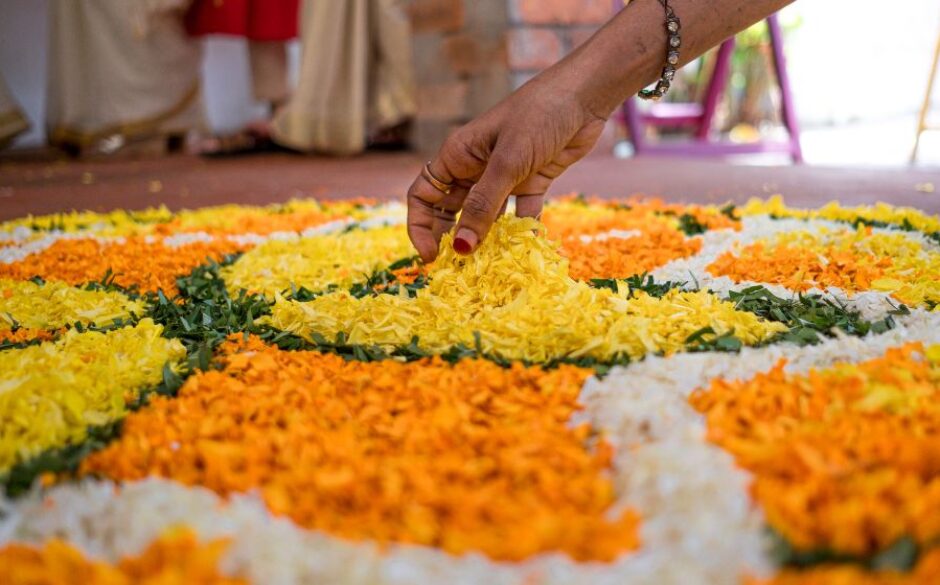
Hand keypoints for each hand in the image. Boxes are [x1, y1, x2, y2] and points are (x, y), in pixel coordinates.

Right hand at [406, 74, 606, 262]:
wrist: (585, 94)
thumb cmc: (539, 115)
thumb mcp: (508, 162)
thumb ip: (484, 205)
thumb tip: (461, 248)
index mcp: (457, 156)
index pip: (423, 195)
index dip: (420, 226)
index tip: (431, 256)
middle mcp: (475, 167)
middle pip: (451, 210)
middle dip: (450, 239)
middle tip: (456, 271)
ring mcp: (504, 176)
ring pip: (485, 216)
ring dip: (485, 240)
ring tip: (487, 269)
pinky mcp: (532, 181)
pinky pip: (521, 214)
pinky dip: (521, 232)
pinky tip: (525, 252)